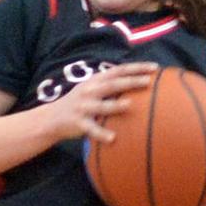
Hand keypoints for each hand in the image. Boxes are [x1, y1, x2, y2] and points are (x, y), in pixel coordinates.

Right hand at [43, 62, 157, 142]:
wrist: (51, 118)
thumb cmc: (80, 103)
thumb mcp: (92, 89)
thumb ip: (110, 84)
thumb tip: (138, 81)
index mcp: (95, 81)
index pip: (118, 70)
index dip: (136, 68)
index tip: (154, 67)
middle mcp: (89, 90)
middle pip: (112, 84)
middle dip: (130, 81)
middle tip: (148, 81)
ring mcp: (83, 106)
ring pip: (101, 105)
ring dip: (115, 105)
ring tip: (130, 105)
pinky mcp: (78, 123)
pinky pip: (91, 129)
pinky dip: (101, 133)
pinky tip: (113, 138)